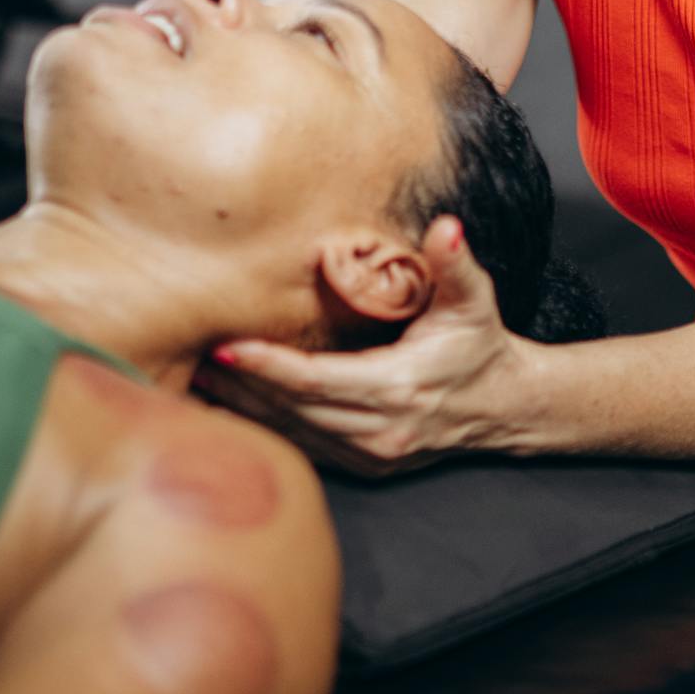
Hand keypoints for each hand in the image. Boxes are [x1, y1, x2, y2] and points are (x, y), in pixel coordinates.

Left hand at [205, 219, 529, 476]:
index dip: (267, 365)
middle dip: (238, 386)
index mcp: (398, 388)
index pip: (315, 380)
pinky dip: (265, 429)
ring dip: (243, 410)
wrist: (506, 407)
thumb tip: (447, 228)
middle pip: (291, 410)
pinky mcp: (365, 465)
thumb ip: (454, 264)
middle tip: (187, 359)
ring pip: (291, 435)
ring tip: (195, 383)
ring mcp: (371, 455)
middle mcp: (380, 430)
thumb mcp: (474, 301)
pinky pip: (303, 448)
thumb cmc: (481, 347)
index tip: (224, 346)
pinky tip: (232, 409)